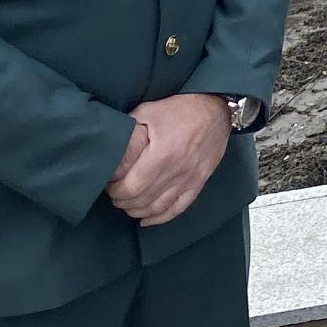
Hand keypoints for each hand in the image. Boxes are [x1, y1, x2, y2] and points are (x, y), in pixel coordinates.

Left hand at [106, 94, 230, 225]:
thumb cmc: (179, 108)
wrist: (216, 107)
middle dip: (123, 201)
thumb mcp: (147, 112)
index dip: (115, 190)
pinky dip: (161, 218)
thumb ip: (129, 135)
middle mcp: (177, 169)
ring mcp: (190, 177)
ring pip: (158, 207)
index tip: (110, 184)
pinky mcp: (199, 181)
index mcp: (162, 153)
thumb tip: (112, 156)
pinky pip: (179, 207)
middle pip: (142, 200)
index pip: (131, 186)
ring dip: (138, 210)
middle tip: (115, 194)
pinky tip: (146, 219)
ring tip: (128, 204)